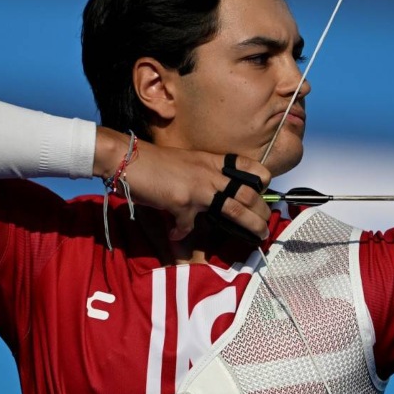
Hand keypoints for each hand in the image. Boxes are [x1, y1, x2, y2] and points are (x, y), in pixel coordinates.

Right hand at [94, 128, 272, 240]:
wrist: (127, 158)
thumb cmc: (153, 161)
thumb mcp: (186, 163)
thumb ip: (201, 176)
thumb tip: (210, 195)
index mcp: (211, 161)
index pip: (247, 165)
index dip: (261, 177)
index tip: (265, 189)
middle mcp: (209, 173)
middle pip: (247, 192)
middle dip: (262, 210)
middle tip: (266, 223)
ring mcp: (198, 188)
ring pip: (234, 209)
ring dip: (250, 224)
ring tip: (258, 235)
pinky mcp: (181, 202)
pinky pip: (188, 225)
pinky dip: (181, 232)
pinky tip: (175, 235)